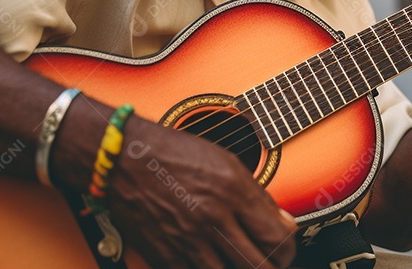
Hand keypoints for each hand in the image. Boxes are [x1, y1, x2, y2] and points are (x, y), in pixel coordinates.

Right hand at [107, 117, 295, 267]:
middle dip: (272, 265)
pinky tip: (214, 260)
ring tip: (243, 259)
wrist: (122, 159)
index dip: (289, 246)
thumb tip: (282, 222)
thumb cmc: (171, 153)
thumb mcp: (224, 161)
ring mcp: (187, 241)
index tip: (286, 243)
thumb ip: (256, 195)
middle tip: (271, 258)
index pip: (277, 237)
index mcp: (231, 190)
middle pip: (259, 266)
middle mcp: (211, 218)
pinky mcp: (165, 256)